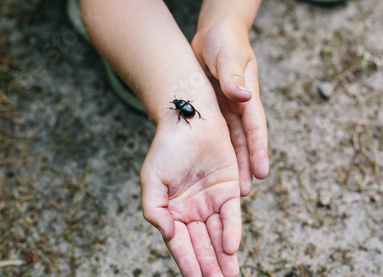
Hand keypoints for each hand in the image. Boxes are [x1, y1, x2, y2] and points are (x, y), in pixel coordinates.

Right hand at [141, 114, 240, 276]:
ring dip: (222, 258)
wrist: (188, 120)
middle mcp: (193, 210)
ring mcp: (212, 201)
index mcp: (173, 211)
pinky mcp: (229, 189)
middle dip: (208, 267)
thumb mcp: (151, 180)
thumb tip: (169, 234)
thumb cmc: (166, 149)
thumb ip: (154, 209)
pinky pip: (231, 215)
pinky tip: (230, 249)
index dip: (187, 263)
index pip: (180, 243)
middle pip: (201, 245)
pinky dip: (231, 232)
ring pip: (218, 236)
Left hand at [191, 23, 268, 195]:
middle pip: (243, 141)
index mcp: (247, 96)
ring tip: (232, 188)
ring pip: (230, 141)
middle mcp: (239, 106)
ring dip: (232, 163)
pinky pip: (214, 132)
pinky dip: (215, 149)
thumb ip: (234, 76)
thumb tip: (243, 96)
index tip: (262, 172)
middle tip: (245, 192)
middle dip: (245, 165)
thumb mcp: (228, 56)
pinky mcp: (212, 107)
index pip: (255, 127)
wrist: (214, 32)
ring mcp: (226, 108)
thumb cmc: (225, 41)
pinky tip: (211, 166)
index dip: (259, 150)